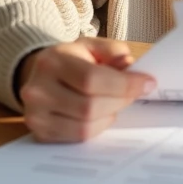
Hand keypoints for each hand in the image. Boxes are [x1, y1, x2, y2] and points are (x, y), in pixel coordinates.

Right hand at [17, 37, 155, 142]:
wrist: (39, 76)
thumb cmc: (70, 61)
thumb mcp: (91, 46)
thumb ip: (112, 51)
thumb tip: (130, 67)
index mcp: (52, 62)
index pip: (91, 79)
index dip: (124, 84)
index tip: (147, 83)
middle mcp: (37, 90)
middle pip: (90, 106)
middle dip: (120, 101)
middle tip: (135, 94)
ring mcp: (35, 115)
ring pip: (85, 126)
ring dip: (110, 115)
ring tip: (116, 102)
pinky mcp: (39, 133)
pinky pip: (78, 137)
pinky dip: (98, 128)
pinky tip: (102, 115)